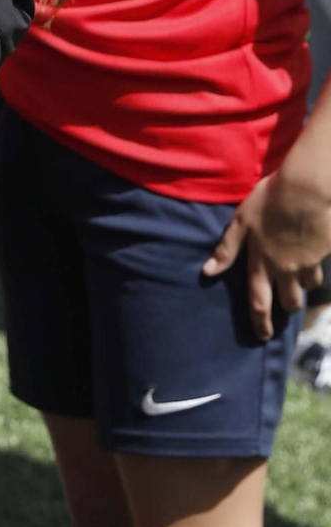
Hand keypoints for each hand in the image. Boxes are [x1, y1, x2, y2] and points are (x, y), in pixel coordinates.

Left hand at [203, 155, 330, 340]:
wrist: (306, 189)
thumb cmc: (269, 202)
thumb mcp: (241, 223)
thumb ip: (227, 249)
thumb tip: (207, 272)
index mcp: (262, 264)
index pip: (259, 303)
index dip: (261, 323)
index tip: (263, 337)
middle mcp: (286, 269)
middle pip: (290, 302)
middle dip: (287, 307)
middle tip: (286, 305)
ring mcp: (308, 262)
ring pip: (309, 286)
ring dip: (304, 285)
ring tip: (300, 275)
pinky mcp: (325, 253)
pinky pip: (322, 267)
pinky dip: (318, 264)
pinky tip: (315, 253)